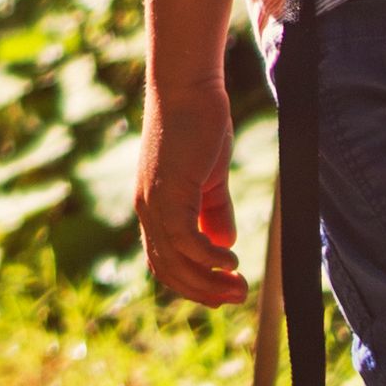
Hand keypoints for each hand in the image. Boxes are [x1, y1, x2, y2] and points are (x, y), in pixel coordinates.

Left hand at [131, 84, 244, 308]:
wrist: (188, 87)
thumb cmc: (200, 124)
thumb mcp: (210, 177)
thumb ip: (215, 211)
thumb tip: (224, 245)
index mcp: (154, 207)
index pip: (165, 261)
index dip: (192, 284)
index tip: (223, 293)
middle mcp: (147, 210)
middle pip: (168, 269)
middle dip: (203, 291)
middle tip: (237, 298)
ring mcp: (154, 203)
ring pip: (175, 261)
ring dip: (207, 281)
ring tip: (238, 286)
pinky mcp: (168, 193)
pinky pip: (185, 241)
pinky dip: (207, 258)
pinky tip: (231, 261)